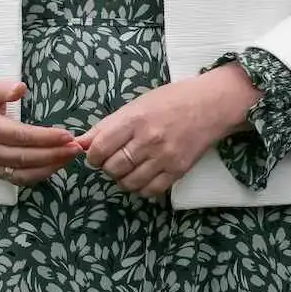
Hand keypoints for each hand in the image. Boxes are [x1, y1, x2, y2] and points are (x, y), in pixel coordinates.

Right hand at [0, 79, 74, 184]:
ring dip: (49, 168)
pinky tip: (54, 167)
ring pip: (22, 173)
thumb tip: (21, 88)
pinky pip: (16, 179)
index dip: (45, 138)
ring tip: (69, 157)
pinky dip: (37, 176)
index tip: (67, 135)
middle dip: (54, 154)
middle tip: (76, 148)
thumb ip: (1, 88)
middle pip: (25, 157)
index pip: (20, 136)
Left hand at [77, 70, 253, 197]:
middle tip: (113, 160)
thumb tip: (79, 143)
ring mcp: (164, 157)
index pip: (100, 147)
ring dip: (122, 179)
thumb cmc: (171, 100)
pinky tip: (142, 177)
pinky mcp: (178, 171)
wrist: (211, 105)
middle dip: (107, 167)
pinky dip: (140, 188)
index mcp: (135, 119)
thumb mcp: (136, 105)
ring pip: (129, 182)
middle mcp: (148, 139)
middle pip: (113, 167)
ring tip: (128, 169)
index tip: (97, 154)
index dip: (92, 156)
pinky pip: (150, 190)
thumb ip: (106, 126)